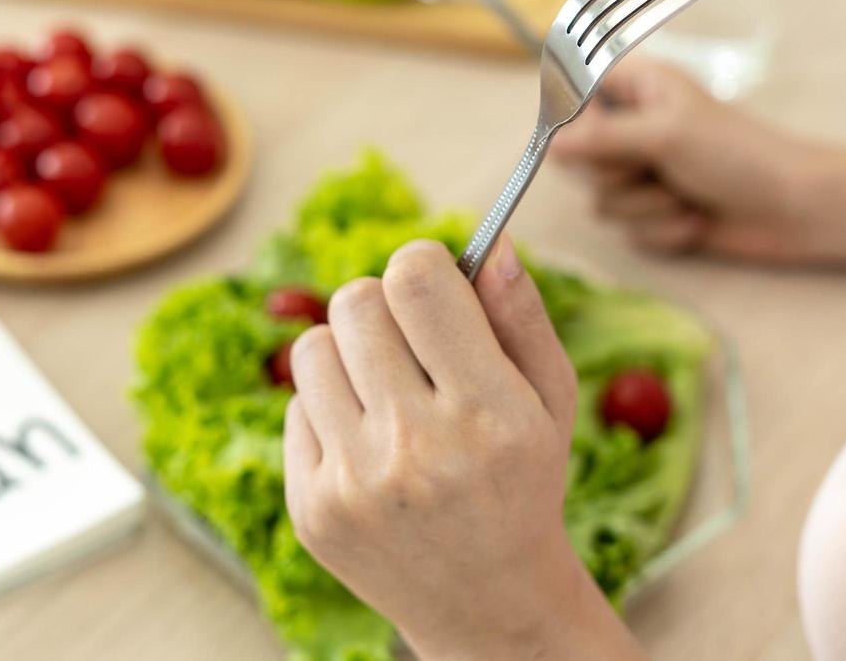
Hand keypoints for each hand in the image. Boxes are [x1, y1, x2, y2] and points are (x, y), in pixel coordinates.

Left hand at [284, 239, 643, 660]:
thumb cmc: (524, 484)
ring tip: (386, 391)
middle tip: (412, 344)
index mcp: (487, 413)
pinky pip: (295, 407)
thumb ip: (521, 315)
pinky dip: (329, 410)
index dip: (424, 265)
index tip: (434, 285)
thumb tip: (488, 242)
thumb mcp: (550, 400)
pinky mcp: (311, 509)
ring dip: (349, 354)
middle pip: (357, 300)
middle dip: (385, 307)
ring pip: (312, 348)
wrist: (488, 604)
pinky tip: (369, 444)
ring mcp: (355, 484)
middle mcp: (416, 448)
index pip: (416, 280)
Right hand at [552, 59, 830, 261]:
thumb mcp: (668, 134)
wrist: (795, 210)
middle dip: (618, 175)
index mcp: (636, 88)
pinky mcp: (653, 215)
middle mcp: (632, 129)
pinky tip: (696, 220)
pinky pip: (626, 231)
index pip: (572, 93)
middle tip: (656, 169)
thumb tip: (548, 145)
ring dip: (646, 206)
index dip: (574, 120)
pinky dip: (662, 230)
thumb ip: (604, 138)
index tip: (596, 137)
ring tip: (686, 195)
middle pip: (577, 158)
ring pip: (600, 200)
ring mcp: (642, 174)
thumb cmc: (741, 154)